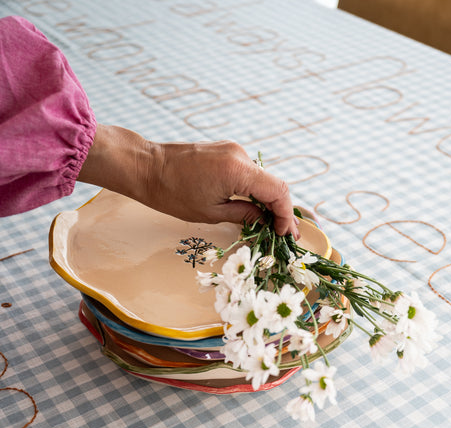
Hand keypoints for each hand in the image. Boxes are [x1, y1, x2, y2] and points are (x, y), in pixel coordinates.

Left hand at [78, 126, 298, 236]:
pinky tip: (255, 208)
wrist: (146, 167)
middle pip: (273, 184)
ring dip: (268, 201)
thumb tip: (264, 222)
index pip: (278, 191)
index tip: (283, 233)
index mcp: (238, 170)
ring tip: (271, 225)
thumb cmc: (172, 193)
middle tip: (284, 234)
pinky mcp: (225, 152)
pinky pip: (249, 173)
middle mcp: (240, 156)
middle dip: (281, 210)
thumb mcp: (211, 212)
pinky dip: (255, 191)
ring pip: (262, 179)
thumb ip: (243, 215)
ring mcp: (233, 151)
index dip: (286, 214)